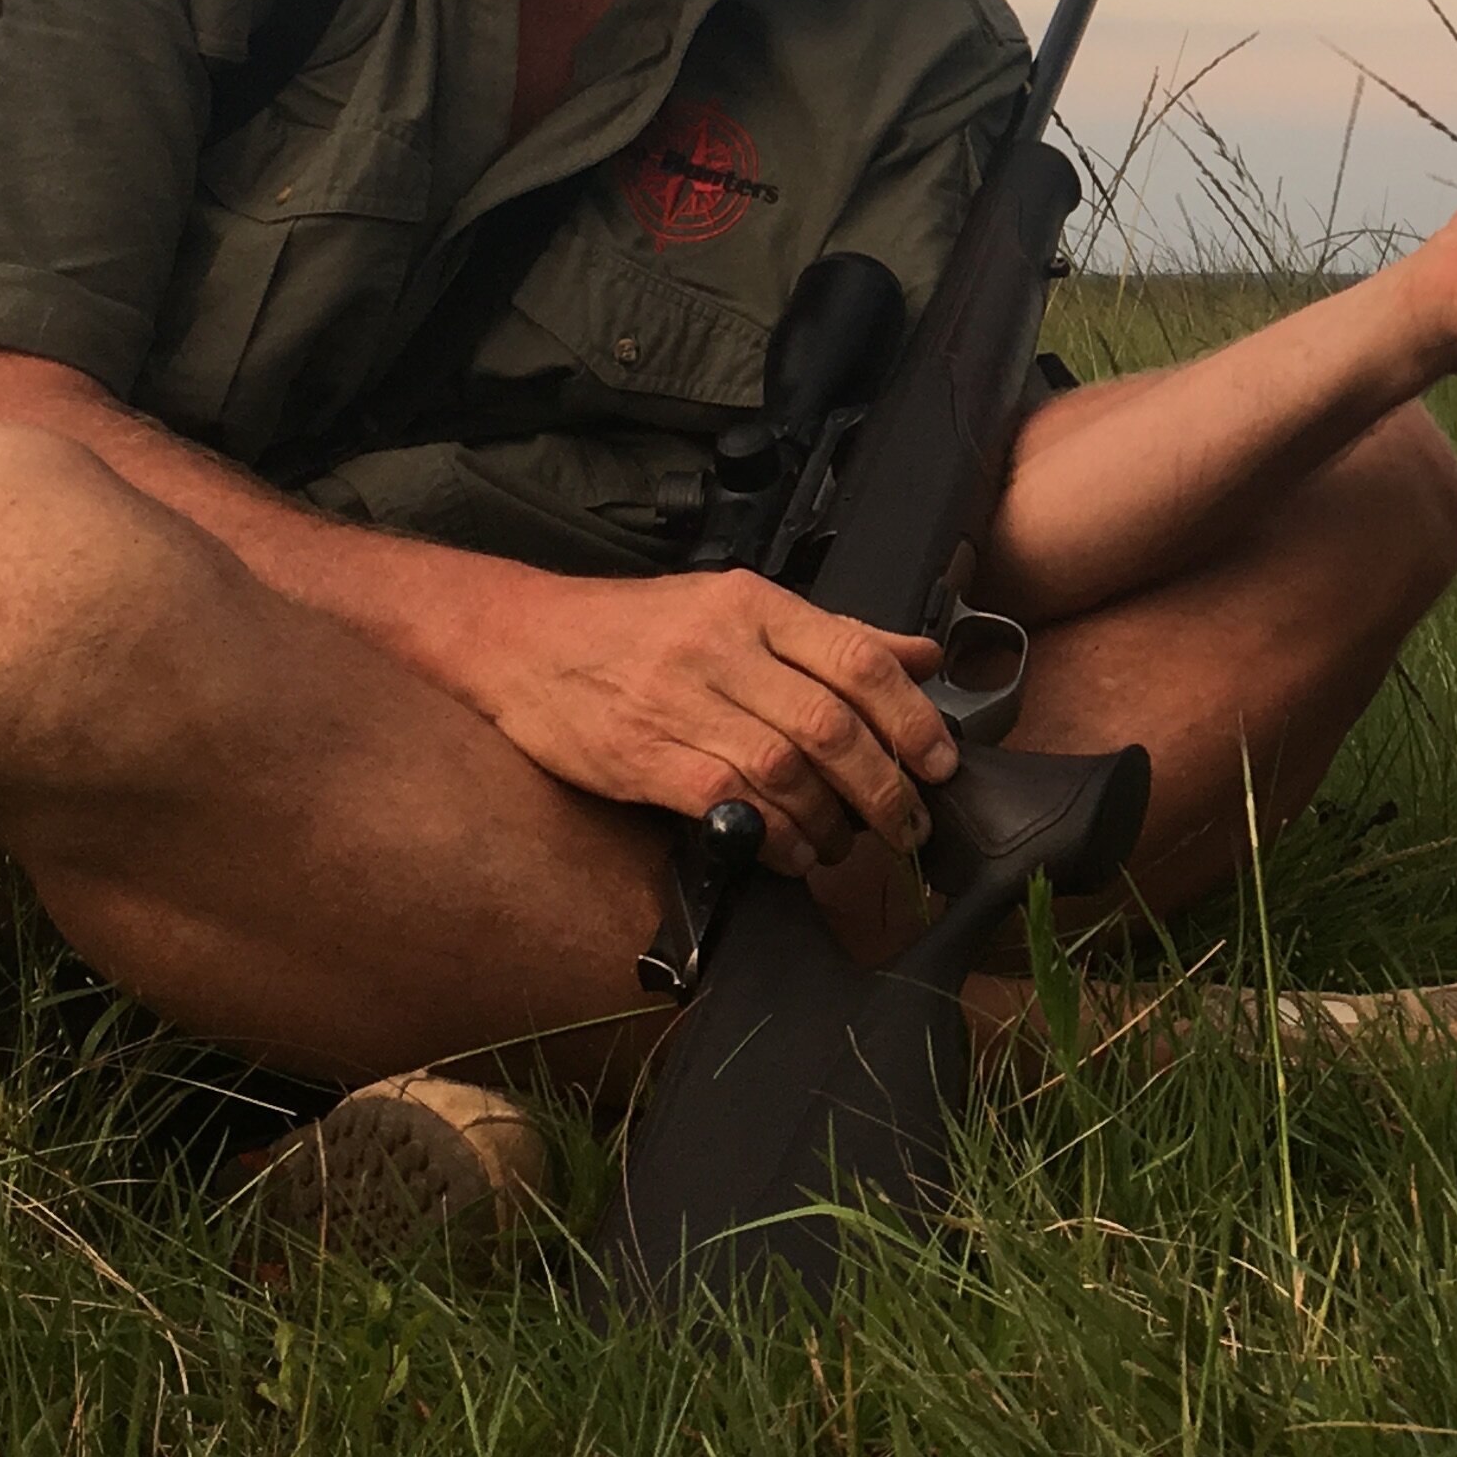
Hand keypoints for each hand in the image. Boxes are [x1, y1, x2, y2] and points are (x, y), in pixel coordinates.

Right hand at [454, 567, 955, 873]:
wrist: (516, 638)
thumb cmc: (633, 626)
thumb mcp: (734, 606)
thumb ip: (831, 636)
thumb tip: (922, 656)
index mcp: (753, 604)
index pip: (858, 660)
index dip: (912, 720)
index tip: (940, 764)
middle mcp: (720, 647)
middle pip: (832, 725)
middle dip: (885, 785)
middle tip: (908, 822)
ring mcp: (677, 701)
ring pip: (785, 770)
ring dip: (832, 820)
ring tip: (847, 843)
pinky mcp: (641, 755)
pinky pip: (729, 803)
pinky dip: (774, 837)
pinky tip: (791, 852)